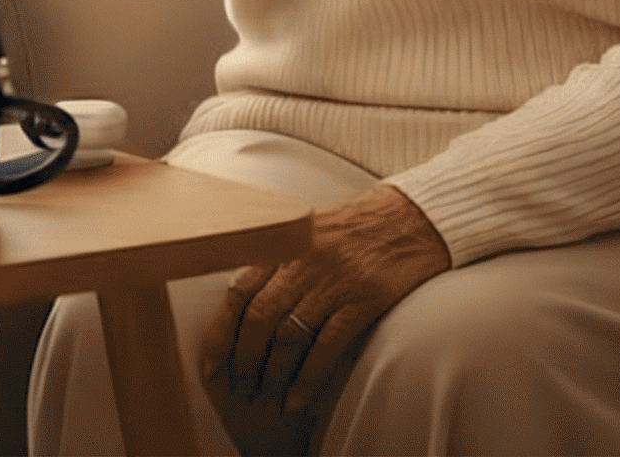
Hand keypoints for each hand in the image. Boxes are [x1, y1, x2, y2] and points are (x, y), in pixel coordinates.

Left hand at [197, 185, 449, 455]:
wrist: (409, 219)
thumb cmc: (353, 228)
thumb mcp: (306, 232)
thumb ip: (277, 259)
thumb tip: (246, 304)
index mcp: (284, 242)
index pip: (239, 290)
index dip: (221, 330)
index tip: (210, 362)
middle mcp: (303, 260)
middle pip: (259, 316)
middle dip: (244, 358)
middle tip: (238, 387)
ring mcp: (333, 280)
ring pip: (289, 334)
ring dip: (273, 373)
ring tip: (266, 398)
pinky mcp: (364, 299)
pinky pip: (328, 344)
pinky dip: (309, 376)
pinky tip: (298, 399)